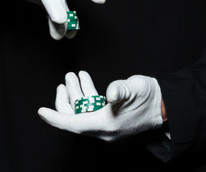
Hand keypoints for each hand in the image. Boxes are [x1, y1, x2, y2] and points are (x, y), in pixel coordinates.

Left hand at [38, 71, 162, 141]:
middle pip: (75, 118)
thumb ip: (121, 90)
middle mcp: (104, 130)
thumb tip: (110, 93)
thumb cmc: (150, 98)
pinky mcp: (110, 120)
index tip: (41, 111)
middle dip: (66, 99)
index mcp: (106, 125)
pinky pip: (90, 111)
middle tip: (65, 81)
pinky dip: (86, 96)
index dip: (56, 118)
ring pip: (82, 113)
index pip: (74, 124)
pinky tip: (86, 81)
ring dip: (76, 94)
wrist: (164, 105)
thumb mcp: (135, 89)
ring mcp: (107, 126)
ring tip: (74, 76)